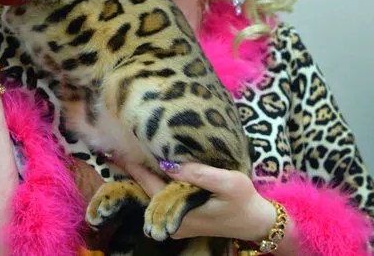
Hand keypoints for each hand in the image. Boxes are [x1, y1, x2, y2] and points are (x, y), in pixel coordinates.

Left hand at [116, 159, 275, 241]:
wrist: (255, 222)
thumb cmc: (243, 200)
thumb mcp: (227, 182)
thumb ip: (198, 174)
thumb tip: (168, 165)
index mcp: (181, 212)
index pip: (150, 187)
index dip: (135, 169)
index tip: (120, 153)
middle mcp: (173, 221)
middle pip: (147, 192)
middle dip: (134, 172)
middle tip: (118, 151)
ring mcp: (175, 222)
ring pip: (153, 196)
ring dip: (143, 177)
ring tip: (128, 156)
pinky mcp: (181, 219)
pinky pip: (161, 199)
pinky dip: (154, 183)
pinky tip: (148, 168)